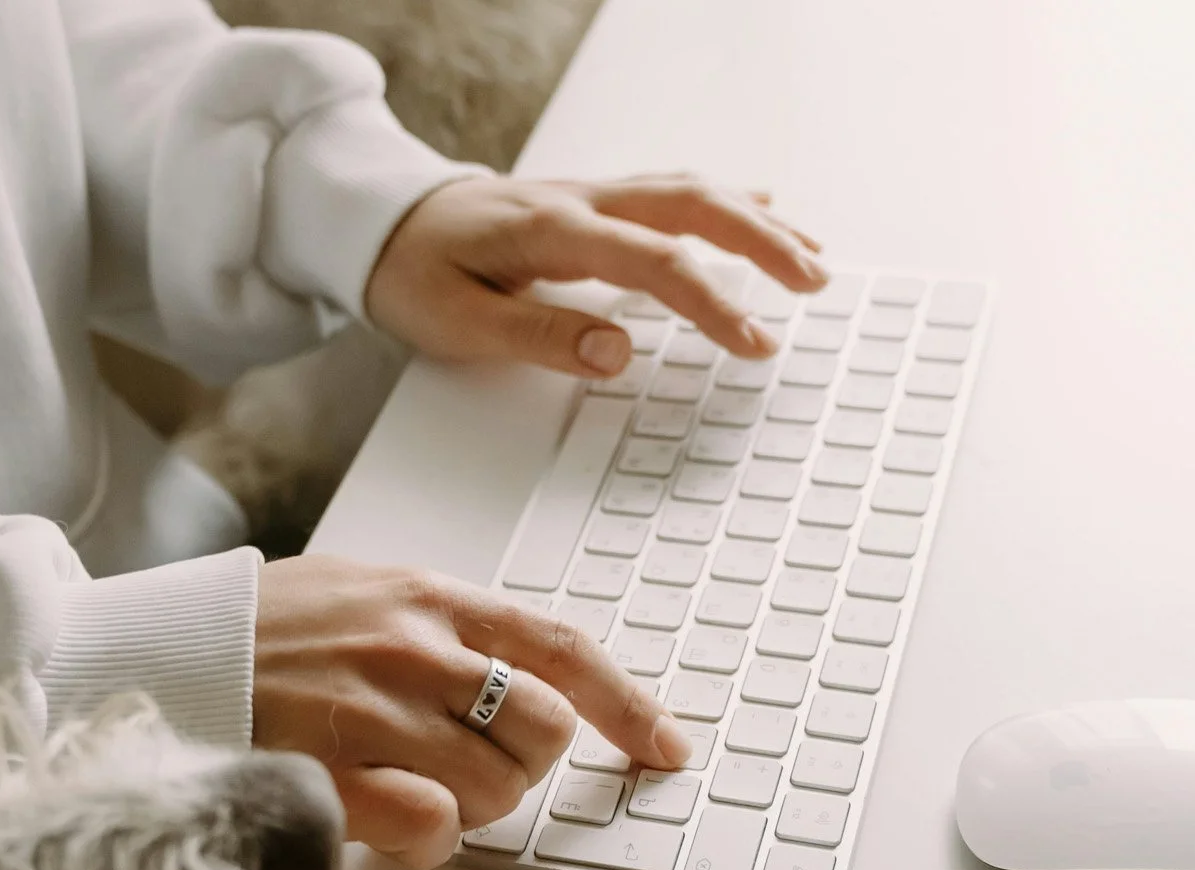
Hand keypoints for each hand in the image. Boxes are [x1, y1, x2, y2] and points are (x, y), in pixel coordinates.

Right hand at [253, 556, 692, 869]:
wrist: (151, 654)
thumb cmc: (253, 635)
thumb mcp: (354, 593)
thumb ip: (435, 627)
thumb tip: (511, 676)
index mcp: (425, 598)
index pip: (558, 649)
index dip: (626, 706)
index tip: (665, 748)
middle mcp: (410, 647)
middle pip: (540, 730)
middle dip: (523, 767)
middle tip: (470, 769)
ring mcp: (370, 710)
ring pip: (492, 788)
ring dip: (470, 809)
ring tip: (410, 790)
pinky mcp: (331, 772)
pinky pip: (431, 827)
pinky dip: (427, 843)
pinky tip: (391, 828)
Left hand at [365, 174, 824, 378]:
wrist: (379, 223)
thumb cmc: (415, 274)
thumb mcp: (459, 322)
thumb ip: (540, 337)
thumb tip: (618, 353)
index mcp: (552, 231)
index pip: (655, 261)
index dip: (713, 303)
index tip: (755, 343)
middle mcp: (581, 200)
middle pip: (692, 205)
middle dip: (762, 242)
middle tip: (815, 283)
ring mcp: (589, 193)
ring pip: (690, 191)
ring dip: (756, 220)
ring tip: (811, 256)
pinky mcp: (590, 200)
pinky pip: (671, 191)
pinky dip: (726, 201)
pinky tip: (761, 211)